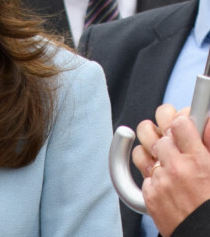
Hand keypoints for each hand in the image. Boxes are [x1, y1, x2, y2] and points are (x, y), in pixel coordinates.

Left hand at [132, 104, 209, 235]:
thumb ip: (209, 143)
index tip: (183, 124)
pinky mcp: (150, 195)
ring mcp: (161, 181)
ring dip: (152, 149)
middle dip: (165, 134)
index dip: (181, 121)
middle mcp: (177, 168)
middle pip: (158, 134)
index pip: (180, 123)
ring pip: (144, 149)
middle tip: (172, 138)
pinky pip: (143, 172)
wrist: (205, 236)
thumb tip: (205, 121)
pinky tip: (162, 176)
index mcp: (198, 160)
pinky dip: (151, 173)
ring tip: (162, 152)